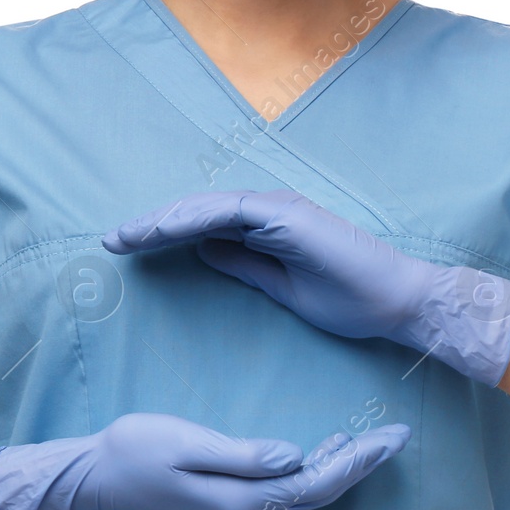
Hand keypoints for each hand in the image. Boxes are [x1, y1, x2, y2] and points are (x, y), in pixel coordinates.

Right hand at [0, 412, 410, 509]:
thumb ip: (243, 454)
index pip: (318, 482)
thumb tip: (296, 456)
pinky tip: (323, 449)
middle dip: (363, 464)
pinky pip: (286, 493)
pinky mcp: (229, 506)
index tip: (393, 436)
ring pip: (307, 494)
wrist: (96, 478)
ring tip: (373, 439)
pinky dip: (314, 470)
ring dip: (342, 468)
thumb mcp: (188, 443)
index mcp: (244, 500)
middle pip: (321, 492)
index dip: (359, 460)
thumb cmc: (137, 450)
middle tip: (400, 435)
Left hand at [102, 189, 509, 386]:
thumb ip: (245, 267)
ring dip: (163, 220)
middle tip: (110, 241)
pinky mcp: (286, 215)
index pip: (205, 227)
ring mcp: (279, 209)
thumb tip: (204, 253)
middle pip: (198, 213)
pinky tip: (162, 230)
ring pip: (206, 207)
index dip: (165, 235)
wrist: (398, 302)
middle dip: (152, 225)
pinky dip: (192, 218)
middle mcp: (270, 211)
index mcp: (269, 229)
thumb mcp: (282, 288)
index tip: (127, 250)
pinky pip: (228, 211)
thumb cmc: (351, 300)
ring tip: (125, 236)